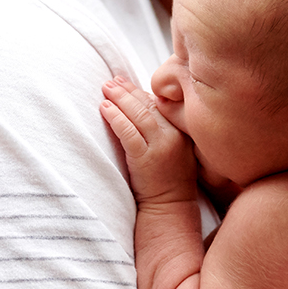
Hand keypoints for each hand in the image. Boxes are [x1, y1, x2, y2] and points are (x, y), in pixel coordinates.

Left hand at [100, 75, 197, 203]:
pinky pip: (129, 133)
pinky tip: (105, 108)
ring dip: (120, 99)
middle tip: (111, 81)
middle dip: (127, 91)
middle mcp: (174, 135)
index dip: (139, 92)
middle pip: (148, 105)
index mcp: (182, 131)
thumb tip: (141, 107)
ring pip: (138, 115)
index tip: (125, 82)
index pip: (159, 104)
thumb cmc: (169, 180)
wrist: (170, 207)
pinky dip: (116, 118)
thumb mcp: (175, 149)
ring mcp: (161, 147)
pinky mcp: (146, 159)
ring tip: (105, 89)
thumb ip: (164, 129)